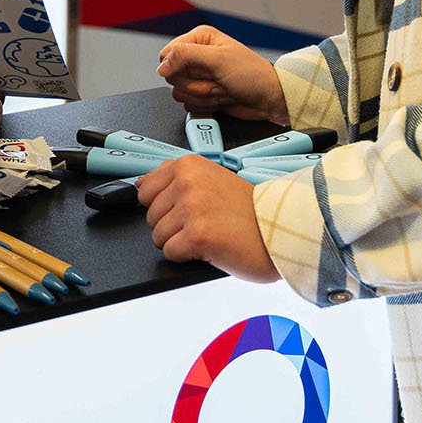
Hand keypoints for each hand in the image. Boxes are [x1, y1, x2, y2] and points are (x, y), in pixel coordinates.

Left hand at [142, 156, 272, 281]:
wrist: (281, 229)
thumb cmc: (250, 210)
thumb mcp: (211, 179)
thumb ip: (175, 179)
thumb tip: (140, 183)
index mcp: (189, 166)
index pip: (145, 190)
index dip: (163, 207)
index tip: (184, 209)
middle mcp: (188, 183)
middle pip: (150, 216)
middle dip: (173, 226)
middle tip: (204, 222)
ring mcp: (191, 208)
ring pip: (158, 236)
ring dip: (181, 242)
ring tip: (209, 233)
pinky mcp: (196, 235)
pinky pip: (170, 252)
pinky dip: (188, 256)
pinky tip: (209, 246)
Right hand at [155, 25, 287, 125]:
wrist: (268, 98)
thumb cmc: (252, 75)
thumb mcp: (218, 59)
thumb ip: (185, 56)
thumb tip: (162, 66)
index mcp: (199, 39)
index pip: (167, 54)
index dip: (178, 66)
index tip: (200, 69)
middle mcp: (197, 57)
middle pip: (172, 76)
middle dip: (196, 83)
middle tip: (217, 79)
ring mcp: (200, 77)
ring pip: (180, 92)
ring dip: (204, 95)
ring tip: (223, 88)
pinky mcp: (202, 94)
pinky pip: (189, 105)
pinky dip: (206, 106)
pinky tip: (222, 98)